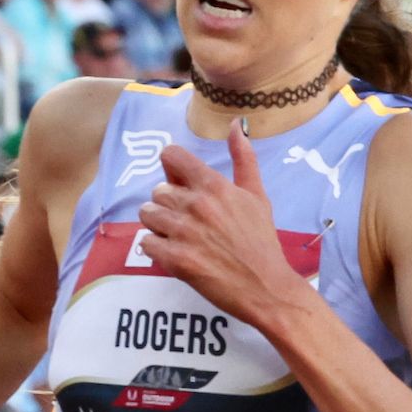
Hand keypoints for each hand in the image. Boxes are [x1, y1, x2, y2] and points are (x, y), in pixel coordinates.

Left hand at [137, 124, 302, 330]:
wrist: (266, 287)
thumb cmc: (262, 241)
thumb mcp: (257, 196)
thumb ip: (243, 158)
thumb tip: (236, 123)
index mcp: (214, 186)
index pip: (171, 156)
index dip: (171, 168)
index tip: (180, 182)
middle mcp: (196, 204)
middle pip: (157, 190)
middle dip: (168, 204)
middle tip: (187, 221)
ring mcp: (184, 232)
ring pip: (147, 214)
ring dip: (158, 225)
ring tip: (179, 237)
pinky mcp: (175, 259)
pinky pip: (145, 242)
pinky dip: (156, 248)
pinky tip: (174, 253)